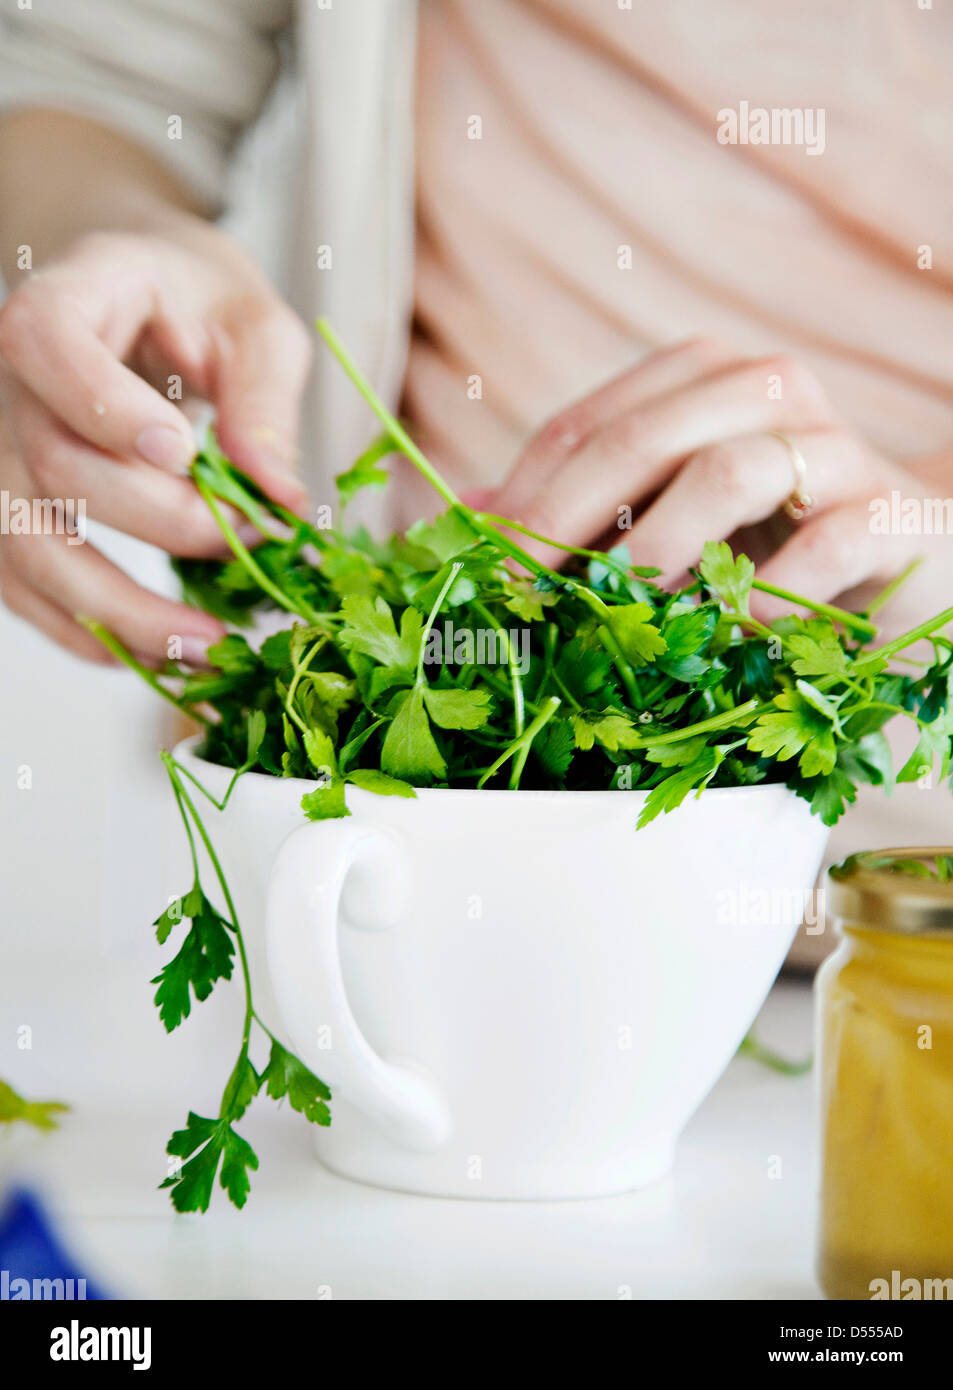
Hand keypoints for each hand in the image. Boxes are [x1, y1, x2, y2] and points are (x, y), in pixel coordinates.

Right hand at [0, 223, 311, 662]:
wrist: (140, 304)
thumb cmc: (197, 304)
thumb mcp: (253, 325)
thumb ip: (266, 400)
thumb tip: (277, 496)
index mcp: (63, 303)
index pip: (48, 346)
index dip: (107, 407)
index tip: (184, 451)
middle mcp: (8, 383)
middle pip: (57, 468)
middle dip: (165, 522)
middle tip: (255, 544)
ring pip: (30, 549)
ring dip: (123, 612)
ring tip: (211, 646)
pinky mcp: (10, 515)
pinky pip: (27, 590)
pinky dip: (92, 633)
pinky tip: (164, 654)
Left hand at [492, 339, 950, 633]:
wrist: (918, 560)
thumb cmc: (773, 543)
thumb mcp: (669, 520)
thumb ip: (583, 510)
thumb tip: (471, 515)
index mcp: (701, 379)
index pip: (587, 428)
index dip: (525, 502)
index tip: (484, 574)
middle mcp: (768, 390)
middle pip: (641, 439)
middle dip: (565, 523)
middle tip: (525, 600)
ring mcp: (837, 444)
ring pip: (728, 472)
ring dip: (660, 550)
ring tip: (624, 617)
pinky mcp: (896, 511)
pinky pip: (828, 544)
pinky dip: (770, 600)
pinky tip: (738, 638)